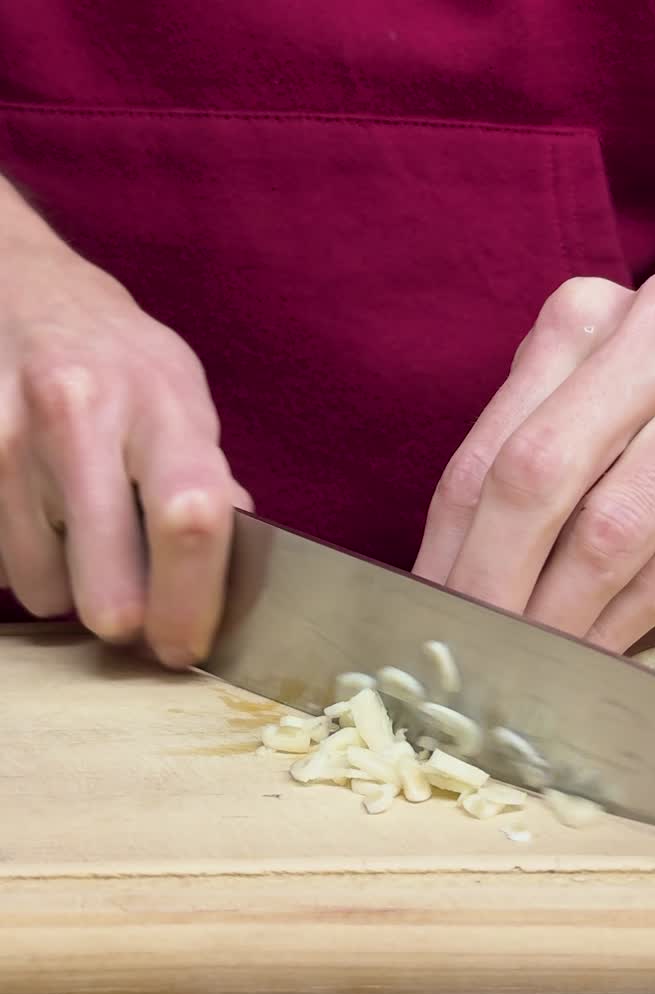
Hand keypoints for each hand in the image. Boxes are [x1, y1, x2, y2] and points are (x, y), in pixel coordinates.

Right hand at [0, 238, 249, 666]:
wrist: (15, 286)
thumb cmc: (110, 355)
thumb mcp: (176, 392)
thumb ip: (203, 475)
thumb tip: (231, 569)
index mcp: (157, 401)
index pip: (190, 520)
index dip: (190, 603)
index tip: (183, 645)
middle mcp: (77, 413)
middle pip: (108, 585)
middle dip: (124, 621)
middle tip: (130, 612)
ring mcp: (6, 437)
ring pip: (41, 588)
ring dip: (64, 585)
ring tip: (73, 527)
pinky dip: (21, 559)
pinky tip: (32, 511)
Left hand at [414, 272, 654, 651]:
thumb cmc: (640, 393)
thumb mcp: (571, 393)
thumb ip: (513, 460)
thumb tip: (444, 584)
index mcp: (581, 318)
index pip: (489, 457)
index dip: (450, 553)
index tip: (431, 619)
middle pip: (538, 481)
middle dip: (495, 585)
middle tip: (471, 653)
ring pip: (613, 531)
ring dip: (561, 616)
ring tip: (525, 662)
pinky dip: (627, 617)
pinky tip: (593, 649)